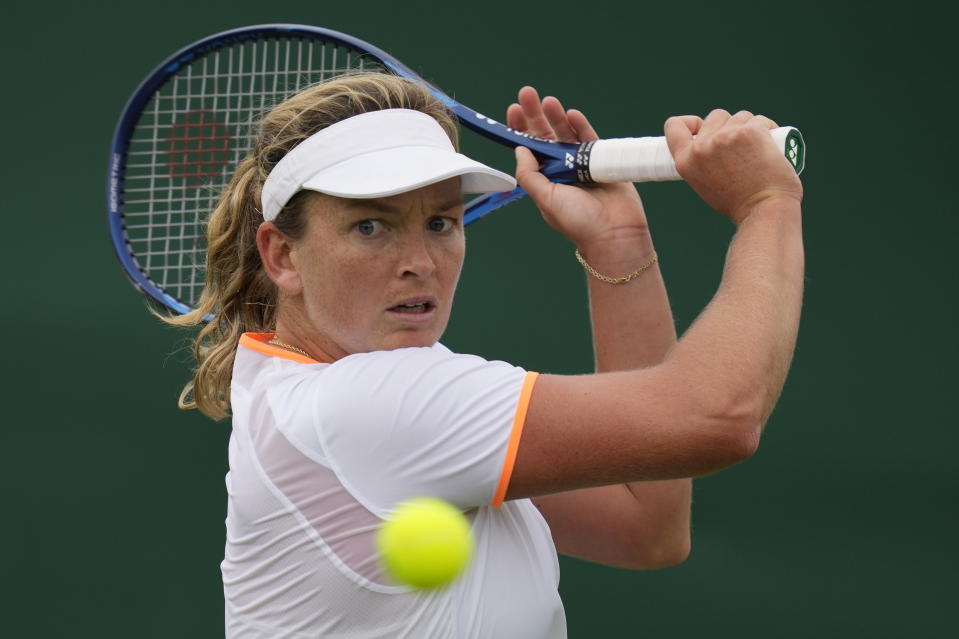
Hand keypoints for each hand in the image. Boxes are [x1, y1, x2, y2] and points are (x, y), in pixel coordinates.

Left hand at [509, 87, 648, 249]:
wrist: (614, 233)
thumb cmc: (579, 222)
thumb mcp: (545, 199)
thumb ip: (529, 175)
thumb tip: (519, 149)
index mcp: (545, 179)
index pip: (529, 149)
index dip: (520, 129)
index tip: (513, 110)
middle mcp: (561, 168)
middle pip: (545, 135)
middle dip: (535, 114)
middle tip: (527, 93)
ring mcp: (582, 163)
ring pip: (565, 134)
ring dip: (556, 116)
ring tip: (547, 100)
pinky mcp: (602, 160)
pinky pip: (589, 138)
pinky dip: (580, 126)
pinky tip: (571, 114)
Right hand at [664, 110, 803, 224]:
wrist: (763, 210)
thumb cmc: (739, 203)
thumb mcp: (704, 184)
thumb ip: (702, 162)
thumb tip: (711, 144)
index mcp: (686, 161)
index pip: (674, 126)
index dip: (691, 123)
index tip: (703, 128)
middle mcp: (702, 147)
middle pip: (715, 116)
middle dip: (729, 125)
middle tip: (741, 148)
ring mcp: (726, 137)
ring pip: (740, 116)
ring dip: (750, 127)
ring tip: (758, 151)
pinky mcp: (750, 132)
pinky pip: (760, 120)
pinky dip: (768, 129)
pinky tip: (771, 144)